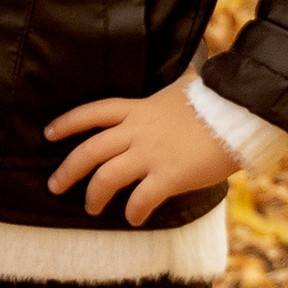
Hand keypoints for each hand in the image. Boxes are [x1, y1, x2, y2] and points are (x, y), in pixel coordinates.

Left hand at [46, 76, 235, 225]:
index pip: (94, 112)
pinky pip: (141, 199)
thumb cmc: (216, 100)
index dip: (68, 123)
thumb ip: (177, 83)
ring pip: (106, 178)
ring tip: (91, 208)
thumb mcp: (187, 84)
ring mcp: (151, 154)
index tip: (48, 133)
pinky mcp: (169, 176)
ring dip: (94, 196)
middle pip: (90, 150)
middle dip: (67, 170)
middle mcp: (138, 131)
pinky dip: (133, 212)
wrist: (239, 114)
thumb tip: (189, 68)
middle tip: (54, 186)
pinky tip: (134, 218)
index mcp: (139, 109)